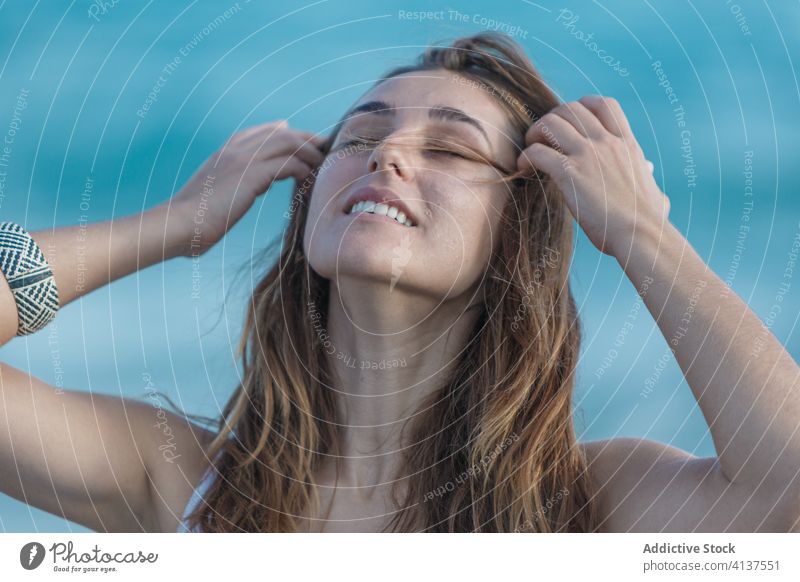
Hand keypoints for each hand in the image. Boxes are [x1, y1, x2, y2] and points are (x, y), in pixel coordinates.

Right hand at [165, 120, 325, 256]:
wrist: (177, 225)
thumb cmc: (194, 220)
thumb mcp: (218, 194)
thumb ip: (238, 183)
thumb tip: (259, 184)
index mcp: (226, 151)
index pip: (265, 132)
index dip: (289, 135)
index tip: (307, 145)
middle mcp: (236, 149)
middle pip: (283, 133)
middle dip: (307, 139)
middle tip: (325, 150)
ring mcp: (243, 159)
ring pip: (289, 143)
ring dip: (310, 153)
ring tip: (324, 165)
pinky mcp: (250, 175)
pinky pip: (288, 164)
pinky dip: (302, 170)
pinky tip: (308, 180)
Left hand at [516, 96, 669, 256]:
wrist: (642, 234)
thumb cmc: (649, 223)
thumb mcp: (654, 194)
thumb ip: (649, 185)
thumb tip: (656, 192)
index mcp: (627, 145)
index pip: (604, 105)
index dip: (582, 105)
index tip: (571, 121)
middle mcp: (607, 143)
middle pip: (571, 109)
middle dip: (553, 118)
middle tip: (543, 138)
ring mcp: (589, 155)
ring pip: (551, 123)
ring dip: (535, 133)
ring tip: (529, 148)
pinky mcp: (571, 173)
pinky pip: (538, 152)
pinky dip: (526, 157)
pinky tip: (523, 168)